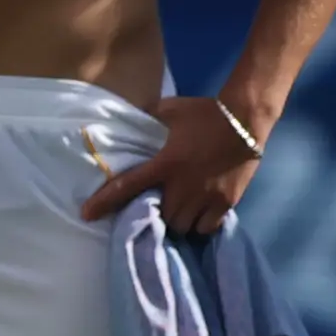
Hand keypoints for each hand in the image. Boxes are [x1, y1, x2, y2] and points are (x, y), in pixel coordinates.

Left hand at [80, 96, 266, 234]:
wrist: (248, 119)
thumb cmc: (207, 113)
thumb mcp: (171, 109)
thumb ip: (149, 114)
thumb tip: (132, 114)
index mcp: (165, 164)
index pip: (128, 186)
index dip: (104, 203)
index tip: (86, 215)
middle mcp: (184, 186)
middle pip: (160, 216)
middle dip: (154, 215)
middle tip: (154, 207)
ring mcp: (207, 196)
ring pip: (183, 225)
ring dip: (176, 222)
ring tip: (176, 212)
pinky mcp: (227, 201)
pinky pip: (207, 226)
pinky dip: (200, 224)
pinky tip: (198, 215)